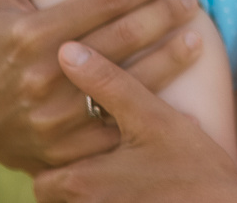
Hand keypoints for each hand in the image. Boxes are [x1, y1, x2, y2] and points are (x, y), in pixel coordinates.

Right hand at [0, 0, 205, 172]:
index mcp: (31, 34)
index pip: (107, 0)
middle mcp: (47, 76)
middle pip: (127, 36)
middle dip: (166, 12)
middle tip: (189, 0)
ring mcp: (60, 116)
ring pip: (134, 80)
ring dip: (173, 55)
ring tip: (196, 36)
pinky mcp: (74, 148)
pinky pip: (124, 121)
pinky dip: (155, 103)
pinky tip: (178, 86)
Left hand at [32, 43, 236, 202]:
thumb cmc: (192, 164)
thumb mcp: (151, 116)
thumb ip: (107, 83)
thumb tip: (67, 50)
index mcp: (81, 182)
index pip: (43, 179)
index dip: (56, 163)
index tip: (76, 147)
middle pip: (57, 201)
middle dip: (71, 185)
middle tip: (97, 164)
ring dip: (93, 195)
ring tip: (120, 180)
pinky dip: (114, 201)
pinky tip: (137, 192)